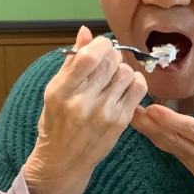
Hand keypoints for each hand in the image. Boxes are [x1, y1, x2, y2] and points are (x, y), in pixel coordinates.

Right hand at [23, 26, 147, 193]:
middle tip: (107, 63)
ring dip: (122, 70)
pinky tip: (125, 87)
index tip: (100, 46)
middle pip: (111, 61)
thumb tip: (86, 32)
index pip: (90, 55)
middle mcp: (83, 101)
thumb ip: (72, 61)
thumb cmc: (56, 123)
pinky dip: (135, 82)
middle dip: (111, 56)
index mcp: (62, 90)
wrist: (64, 161)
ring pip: (127, 73)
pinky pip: (139, 89)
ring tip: (112, 79)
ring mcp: (104, 113)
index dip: (101, 44)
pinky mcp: (121, 122)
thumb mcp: (54, 91)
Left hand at [131, 94, 193, 193]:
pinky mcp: (191, 165)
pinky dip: (156, 136)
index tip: (152, 109)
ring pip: (166, 143)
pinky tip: (144, 127)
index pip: (192, 131)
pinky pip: (170, 149)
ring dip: (148, 128)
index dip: (171, 121)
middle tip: (128, 105)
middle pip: (170, 136)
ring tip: (130, 112)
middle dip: (148, 122)